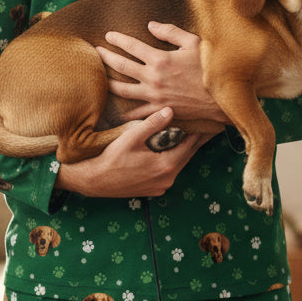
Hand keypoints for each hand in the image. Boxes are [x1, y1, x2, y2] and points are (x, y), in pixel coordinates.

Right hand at [54, 107, 216, 197]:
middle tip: (205, 126)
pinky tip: (172, 151)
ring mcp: (162, 186)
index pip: (189, 145)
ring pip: (179, 165)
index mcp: (166, 165)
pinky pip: (170, 172)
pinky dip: (173, 160)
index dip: (198, 132)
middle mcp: (168, 178)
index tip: (206, 120)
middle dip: (194, 141)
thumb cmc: (112, 158)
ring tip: (190, 136)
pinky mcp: (154, 190)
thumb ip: (152, 124)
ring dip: (183, 151)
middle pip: (187, 156)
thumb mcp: (132, 137)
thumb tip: (170, 110)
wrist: (95, 181)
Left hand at [96, 21, 227, 122]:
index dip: (118, 39)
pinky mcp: (159, 111)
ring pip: (123, 90)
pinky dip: (124, 112)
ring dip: (108, 84)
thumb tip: (150, 25)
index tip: (108, 35)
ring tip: (99, 80)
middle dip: (106, 57)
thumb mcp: (194, 43)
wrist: (223, 98)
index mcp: (160, 59)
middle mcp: (153, 78)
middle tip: (96, 52)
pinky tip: (114, 112)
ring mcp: (154, 96)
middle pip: (121, 66)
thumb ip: (171, 32)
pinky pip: (136, 113)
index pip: (132, 46)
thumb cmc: (210, 68)